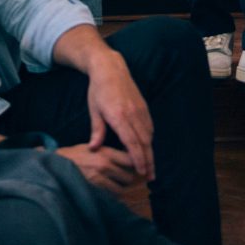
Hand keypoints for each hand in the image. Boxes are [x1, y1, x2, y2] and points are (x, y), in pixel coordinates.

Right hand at [56, 143, 139, 194]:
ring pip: (121, 189)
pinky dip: (111, 196)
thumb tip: (129, 157)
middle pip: (129, 177)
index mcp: (106, 152)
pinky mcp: (93, 191)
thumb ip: (110, 153)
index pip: (131, 160)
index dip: (135, 164)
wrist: (56, 165)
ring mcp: (99, 180)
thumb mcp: (93, 147)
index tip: (135, 167)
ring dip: (120, 189)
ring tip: (115, 185)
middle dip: (128, 179)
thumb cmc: (75, 155)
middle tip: (124, 178)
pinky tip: (107, 191)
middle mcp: (105, 166)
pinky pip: (109, 196)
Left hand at [86, 50, 155, 180]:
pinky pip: (149, 126)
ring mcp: (139, 109)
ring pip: (149, 135)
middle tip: (150, 177)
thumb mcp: (94, 110)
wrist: (110, 68)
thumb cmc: (98, 90)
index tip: (140, 172)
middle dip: (148, 161)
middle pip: (144, 142)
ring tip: (150, 167)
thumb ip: (97, 130)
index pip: (132, 142)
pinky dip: (150, 139)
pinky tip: (148, 148)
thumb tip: (94, 148)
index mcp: (119, 116)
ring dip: (150, 152)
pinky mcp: (143, 106)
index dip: (137, 159)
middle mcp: (132, 114)